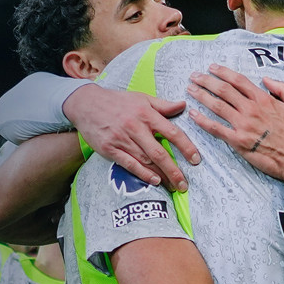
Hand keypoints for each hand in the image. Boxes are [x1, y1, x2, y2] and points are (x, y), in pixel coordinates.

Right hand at [63, 84, 199, 191]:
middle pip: (159, 152)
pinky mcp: (110, 149)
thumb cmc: (117, 101)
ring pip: (145, 161)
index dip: (186, 147)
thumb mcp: (142, 98)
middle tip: (184, 184)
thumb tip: (183, 105)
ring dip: (161, 175)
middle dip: (174, 170)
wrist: (86, 104)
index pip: (172, 132)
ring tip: (173, 186)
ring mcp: (122, 139)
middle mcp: (136, 128)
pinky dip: (142, 173)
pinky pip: (129, 164)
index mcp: (146, 114)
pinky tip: (154, 181)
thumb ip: (163, 105)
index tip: (196, 160)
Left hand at [186, 64, 283, 181]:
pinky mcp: (238, 142)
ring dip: (202, 95)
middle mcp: (251, 110)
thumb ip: (283, 89)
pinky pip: (216, 129)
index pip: (239, 81)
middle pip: (224, 90)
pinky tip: (193, 115)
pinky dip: (203, 121)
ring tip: (190, 89)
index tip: (212, 68)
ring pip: (217, 106)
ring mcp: (243, 126)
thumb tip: (266, 79)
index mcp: (264, 100)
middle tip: (194, 76)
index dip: (223, 72)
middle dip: (207, 81)